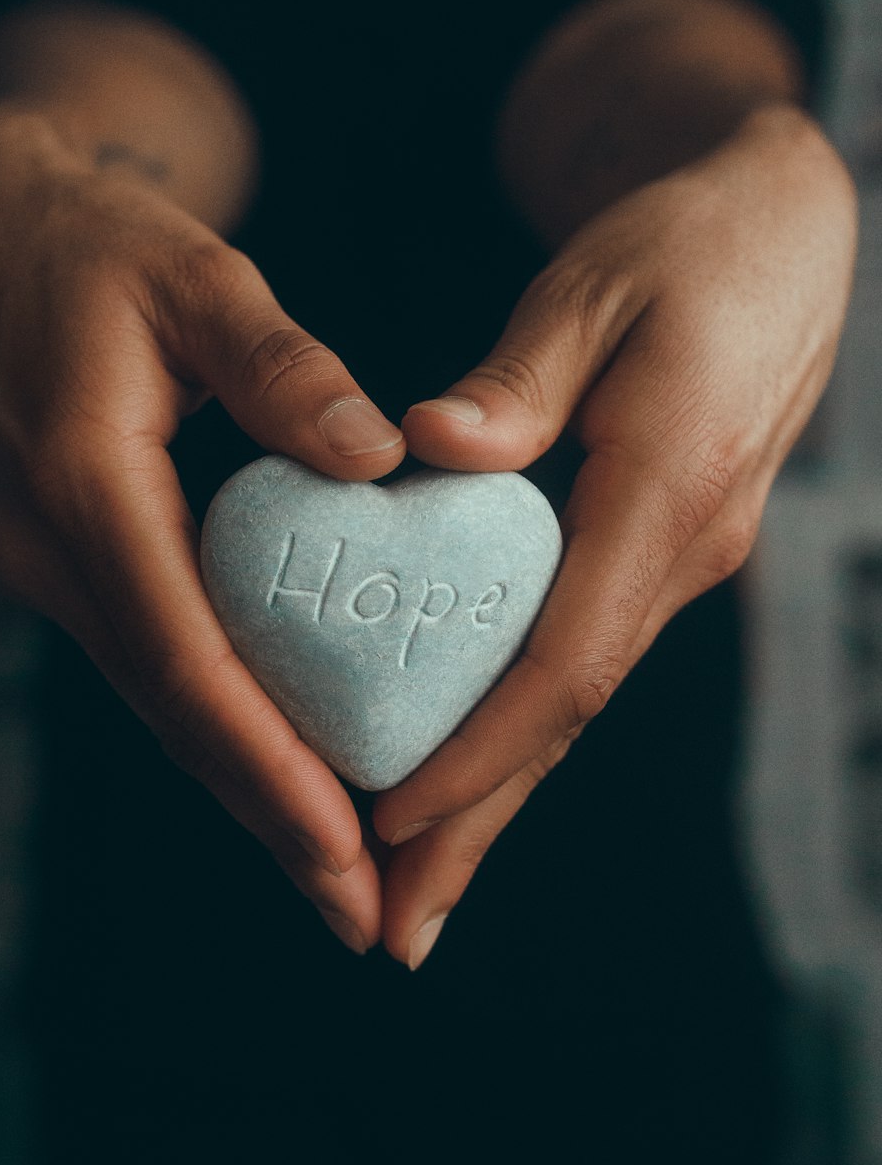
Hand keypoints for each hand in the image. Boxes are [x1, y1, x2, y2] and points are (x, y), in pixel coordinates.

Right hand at [0, 106, 406, 953]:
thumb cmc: (93, 245)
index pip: (185, 659)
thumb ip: (280, 365)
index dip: (265, 763)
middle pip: (178, 715)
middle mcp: (56, 554)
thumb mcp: (191, 274)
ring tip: (337, 877)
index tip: (344, 845)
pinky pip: (160, 666)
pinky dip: (224, 730)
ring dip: (249, 793)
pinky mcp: (78, 565)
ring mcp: (56, 568)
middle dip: (269, 820)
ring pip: (167, 706)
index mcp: (85, 486)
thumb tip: (378, 456)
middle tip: (360, 914)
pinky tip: (281, 773)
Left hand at [375, 105, 856, 967]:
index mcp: (666, 491)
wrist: (776, 235)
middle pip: (565, 721)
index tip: (388, 817)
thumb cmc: (681, 245)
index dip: (479, 751)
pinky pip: (577, 664)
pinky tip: (467, 775)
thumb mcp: (592, 288)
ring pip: (571, 708)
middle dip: (478, 828)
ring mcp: (676, 564)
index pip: (564, 662)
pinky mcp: (655, 556)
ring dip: (495, 800)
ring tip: (414, 885)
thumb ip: (515, 382)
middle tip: (393, 929)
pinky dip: (516, 732)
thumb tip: (421, 449)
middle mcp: (680, 554)